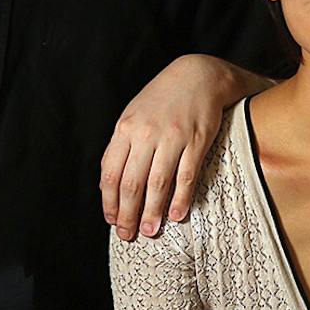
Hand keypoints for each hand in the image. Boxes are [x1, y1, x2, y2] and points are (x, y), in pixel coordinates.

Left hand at [101, 54, 240, 239]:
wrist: (199, 75)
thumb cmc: (163, 98)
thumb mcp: (134, 115)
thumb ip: (124, 145)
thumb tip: (115, 182)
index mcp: (125, 129)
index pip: (110, 173)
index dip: (110, 201)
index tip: (112, 219)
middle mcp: (145, 134)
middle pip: (131, 183)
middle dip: (128, 214)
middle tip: (128, 234)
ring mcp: (172, 138)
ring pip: (157, 183)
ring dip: (152, 212)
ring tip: (150, 230)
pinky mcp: (196, 140)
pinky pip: (186, 175)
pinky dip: (180, 198)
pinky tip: (177, 214)